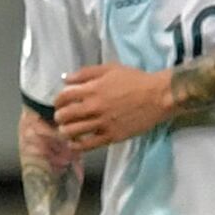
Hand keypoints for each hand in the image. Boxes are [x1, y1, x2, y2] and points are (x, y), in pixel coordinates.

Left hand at [54, 65, 174, 149]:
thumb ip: (86, 73)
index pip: (64, 97)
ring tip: (66, 130)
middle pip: (64, 115)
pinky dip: (77, 145)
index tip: (59, 103)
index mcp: (92, 88)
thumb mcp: (110, 69)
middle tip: (61, 118)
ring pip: (72, 131)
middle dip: (59, 117)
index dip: (57, 101)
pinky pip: (88, 145)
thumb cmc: (135, 80)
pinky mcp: (111, 136)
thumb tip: (65, 79)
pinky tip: (74, 143)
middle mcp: (94, 107)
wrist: (157, 96)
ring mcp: (102, 123)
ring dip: (65, 131)